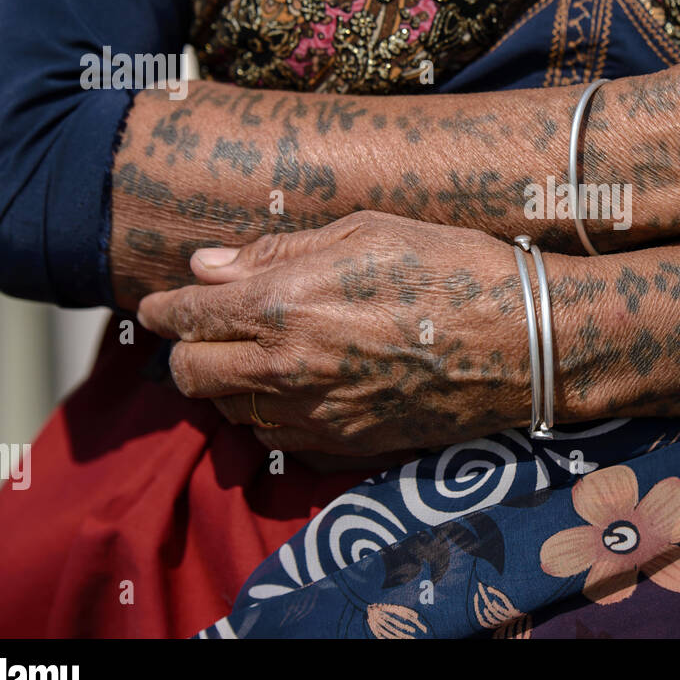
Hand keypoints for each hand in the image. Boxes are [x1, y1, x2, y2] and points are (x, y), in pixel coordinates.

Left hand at [136, 212, 530, 457]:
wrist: (523, 342)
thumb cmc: (451, 269)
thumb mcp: (365, 232)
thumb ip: (276, 252)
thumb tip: (206, 266)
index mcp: (284, 304)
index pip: (185, 316)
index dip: (161, 310)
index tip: (156, 306)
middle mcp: (287, 368)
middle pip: (189, 374)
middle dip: (184, 349)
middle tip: (204, 330)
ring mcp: (316, 416)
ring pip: (229, 413)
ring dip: (228, 384)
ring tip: (256, 356)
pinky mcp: (346, 447)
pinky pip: (277, 440)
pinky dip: (271, 416)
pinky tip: (298, 390)